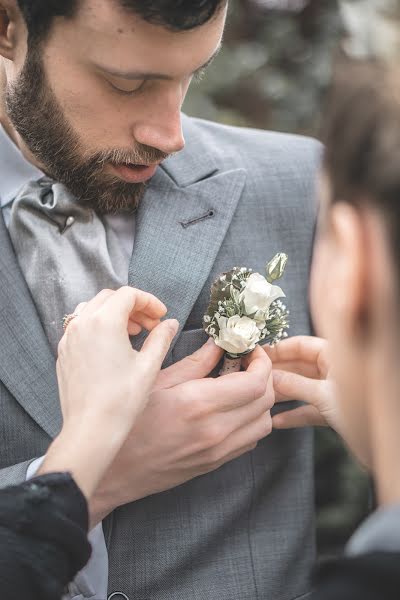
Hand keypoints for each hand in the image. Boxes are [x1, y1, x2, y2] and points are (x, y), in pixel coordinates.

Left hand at [40, 287, 178, 499]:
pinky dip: (98, 326)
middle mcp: (82, 324)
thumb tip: (170, 324)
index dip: (149, 301)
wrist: (91, 429)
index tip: (161, 316)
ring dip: (114, 313)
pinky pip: (80, 326)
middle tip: (150, 324)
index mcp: (104, 322)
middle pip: (109, 297)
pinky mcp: (64, 352)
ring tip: (132, 333)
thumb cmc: (121, 400)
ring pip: (91, 309)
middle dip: (133, 306)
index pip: (128, 295)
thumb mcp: (149, 366)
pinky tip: (112, 346)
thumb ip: (161, 338)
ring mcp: (69, 338)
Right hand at [91, 343, 273, 521]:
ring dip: (260, 400)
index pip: (256, 382)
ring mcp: (217, 451)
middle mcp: (215, 430)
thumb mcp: (154, 382)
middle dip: (264, 376)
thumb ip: (194, 362)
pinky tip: (231, 408)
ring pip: (263, 423)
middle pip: (266, 401)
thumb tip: (219, 343)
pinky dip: (251, 421)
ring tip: (239, 384)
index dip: (261, 361)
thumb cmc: (126, 423)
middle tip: (245, 362)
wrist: (112, 473)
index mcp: (199, 404)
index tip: (250, 349)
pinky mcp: (215, 464)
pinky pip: (250, 440)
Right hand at [265, 336, 370, 466]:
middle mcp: (334, 371)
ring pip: (301, 388)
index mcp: (336, 356)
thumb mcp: (324, 395)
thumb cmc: (363, 409)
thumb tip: (269, 378)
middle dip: (277, 373)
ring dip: (282, 394)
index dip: (279, 350)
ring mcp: (333, 391)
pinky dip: (293, 414)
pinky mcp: (333, 412)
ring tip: (261, 399)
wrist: (384, 441)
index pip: (301, 345)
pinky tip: (277, 421)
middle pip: (298, 366)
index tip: (259, 355)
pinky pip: (308, 409)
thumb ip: (295, 385)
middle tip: (254, 378)